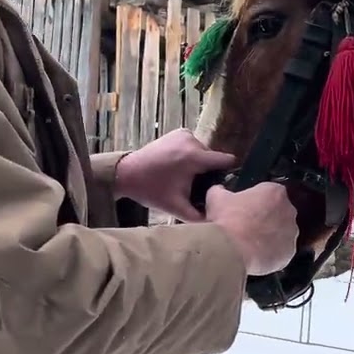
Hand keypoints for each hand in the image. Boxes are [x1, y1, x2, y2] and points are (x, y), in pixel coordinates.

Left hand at [114, 128, 236, 221]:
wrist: (126, 173)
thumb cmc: (151, 190)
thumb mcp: (176, 207)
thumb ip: (198, 216)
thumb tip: (217, 222)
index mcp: (195, 157)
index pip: (227, 160)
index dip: (227, 173)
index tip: (219, 185)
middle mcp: (192, 140)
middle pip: (213, 158)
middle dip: (207, 171)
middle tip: (193, 185)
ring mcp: (185, 134)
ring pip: (204, 152)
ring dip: (198, 163)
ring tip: (183, 176)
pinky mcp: (179, 132)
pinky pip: (194, 145)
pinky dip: (190, 154)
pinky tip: (178, 165)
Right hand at [205, 183, 298, 275]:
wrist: (231, 249)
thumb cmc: (227, 221)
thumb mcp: (216, 198)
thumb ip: (220, 191)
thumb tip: (218, 191)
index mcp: (275, 192)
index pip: (270, 192)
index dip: (256, 201)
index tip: (247, 208)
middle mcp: (289, 210)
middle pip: (279, 212)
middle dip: (266, 218)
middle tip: (249, 225)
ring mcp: (291, 232)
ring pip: (282, 232)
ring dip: (270, 236)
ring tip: (251, 242)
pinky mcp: (289, 252)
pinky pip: (282, 251)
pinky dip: (272, 253)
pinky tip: (257, 254)